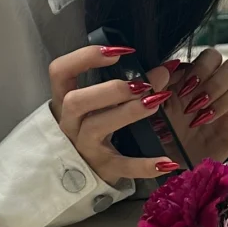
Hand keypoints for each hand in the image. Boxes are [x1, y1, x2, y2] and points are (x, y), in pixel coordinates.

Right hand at [49, 47, 176, 185]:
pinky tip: (166, 161)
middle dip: (110, 89)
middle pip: (75, 101)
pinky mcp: (102, 169)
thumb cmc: (97, 128)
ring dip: (127, 112)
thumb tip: (164, 70)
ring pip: (96, 127)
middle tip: (141, 84)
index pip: (60, 71)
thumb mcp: (103, 106)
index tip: (117, 52)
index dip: (84, 57)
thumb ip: (128, 86)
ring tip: (155, 103)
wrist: (86, 174)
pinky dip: (144, 165)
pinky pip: (122, 167)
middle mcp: (70, 123)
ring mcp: (83, 147)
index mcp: (66, 101)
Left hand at [161, 49, 227, 164]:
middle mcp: (215, 89)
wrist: (162, 161)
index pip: (212, 56)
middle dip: (216, 84)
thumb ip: (155, 83)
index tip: (185, 91)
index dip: (202, 69)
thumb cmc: (154, 131)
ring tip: (204, 119)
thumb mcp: (147, 105)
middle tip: (197, 105)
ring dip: (227, 99)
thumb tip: (172, 64)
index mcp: (194, 79)